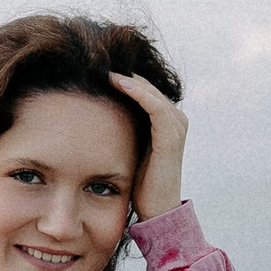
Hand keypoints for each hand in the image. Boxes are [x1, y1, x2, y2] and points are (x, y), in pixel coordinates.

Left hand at [109, 70, 188, 219]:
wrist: (158, 210)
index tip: (95, 69)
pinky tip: (117, 82)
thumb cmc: (141, 183)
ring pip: (150, 91)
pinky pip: (154, 105)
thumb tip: (94, 115)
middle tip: (95, 60)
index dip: (122, 77)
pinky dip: (136, 91)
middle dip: (122, 73)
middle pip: (147, 85)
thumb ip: (123, 129)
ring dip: (127, 77)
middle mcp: (176, 119)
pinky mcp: (170, 136)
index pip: (144, 88)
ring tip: (103, 67)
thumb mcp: (131, 148)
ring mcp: (176, 126)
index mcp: (167, 120)